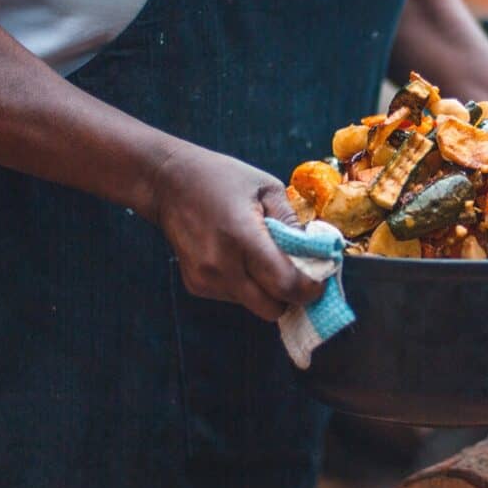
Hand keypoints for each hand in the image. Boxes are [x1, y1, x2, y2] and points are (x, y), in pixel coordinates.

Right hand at [152, 142, 324, 320]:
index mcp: (242, 237)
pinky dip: (246, 286)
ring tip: (262, 257)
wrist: (167, 183)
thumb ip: (293, 223)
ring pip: (254, 306)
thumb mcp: (266, 187)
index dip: (310, 288)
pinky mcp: (196, 285)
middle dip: (290, 295)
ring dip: (267, 290)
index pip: (286, 285)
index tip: (319, 279)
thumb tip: (317, 251)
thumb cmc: (220, 178)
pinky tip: (238, 258)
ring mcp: (205, 279)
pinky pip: (235, 299)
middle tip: (297, 273)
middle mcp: (221, 265)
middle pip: (272, 309)